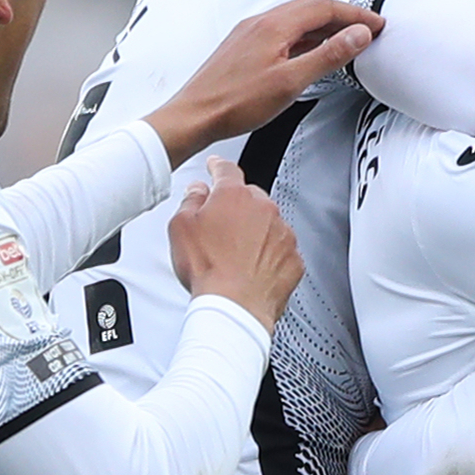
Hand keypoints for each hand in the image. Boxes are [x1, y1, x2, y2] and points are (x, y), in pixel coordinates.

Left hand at [146, 0, 382, 161]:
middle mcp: (261, 21)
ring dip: (323, 25)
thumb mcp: (290, 82)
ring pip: (295, 19)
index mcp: (274, 25)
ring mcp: (250, 32)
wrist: (194, 115)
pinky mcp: (243, 46)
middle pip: (310, 8)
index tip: (376, 24)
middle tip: (366, 29)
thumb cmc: (235, 103)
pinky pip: (281, 31)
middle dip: (342, 15)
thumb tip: (358, 34)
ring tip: (345, 40)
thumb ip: (327, 56)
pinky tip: (308, 51)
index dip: (355, 14)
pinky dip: (303, 35)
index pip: (324, 7)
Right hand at [168, 169, 301, 326]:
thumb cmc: (209, 271)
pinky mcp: (293, 258)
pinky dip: (269, 256)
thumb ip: (190, 201)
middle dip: (236, 209)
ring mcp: (283, 233)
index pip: (226, 170)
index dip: (217, 166)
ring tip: (234, 258)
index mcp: (234, 196)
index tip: (215, 166)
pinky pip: (281, 250)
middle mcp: (264, 209)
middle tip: (219, 232)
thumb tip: (197, 191)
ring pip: (268, 224)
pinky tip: (251, 271)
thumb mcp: (181, 228)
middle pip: (250, 198)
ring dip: (255, 234)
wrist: (235, 308)